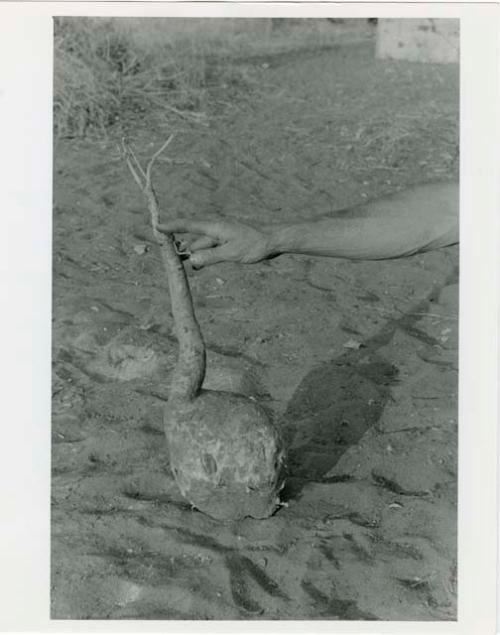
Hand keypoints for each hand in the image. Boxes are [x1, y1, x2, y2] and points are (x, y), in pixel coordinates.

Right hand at [157, 218, 272, 267]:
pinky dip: (204, 255)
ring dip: (194, 254)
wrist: (274, 239)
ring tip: (182, 265)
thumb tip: (192, 261)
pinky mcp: (227, 242)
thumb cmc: (255, 244)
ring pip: (201, 245)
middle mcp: (215, 229)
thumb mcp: (232, 253)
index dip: (171, 226)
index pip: (187, 225)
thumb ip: (211, 257)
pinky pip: (210, 248)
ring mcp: (221, 235)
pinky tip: (199, 264)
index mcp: (214, 226)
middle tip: (166, 254)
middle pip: (192, 238)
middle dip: (180, 246)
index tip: (156, 226)